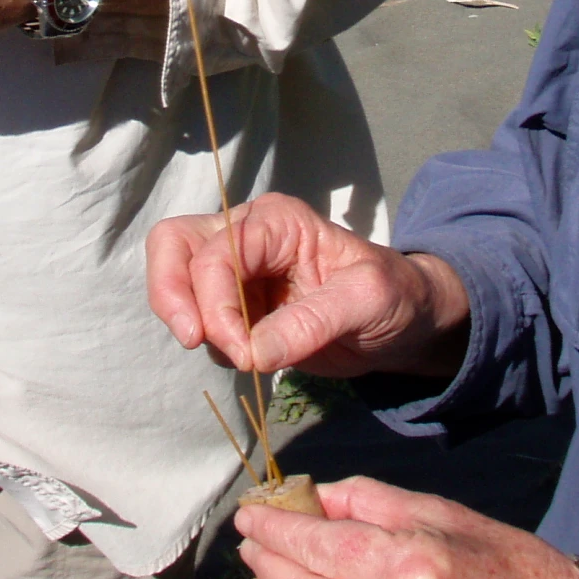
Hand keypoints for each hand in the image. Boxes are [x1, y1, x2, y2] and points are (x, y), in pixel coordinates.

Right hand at [147, 192, 468, 378]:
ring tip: (244, 355)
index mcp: (278, 222)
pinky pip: (201, 319)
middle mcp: (248, 237)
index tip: (244, 352)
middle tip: (193, 339)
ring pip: (179, 283)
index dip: (216, 302)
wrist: (406, 324)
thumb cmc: (396, 296)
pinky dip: (212, 342)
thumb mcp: (368, 300)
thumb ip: (312, 322)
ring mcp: (239, 272)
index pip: (217, 252)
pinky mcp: (238, 307)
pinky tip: (249, 357)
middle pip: (175, 244)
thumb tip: (254, 352)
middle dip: (171, 294)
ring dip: (197, 325)